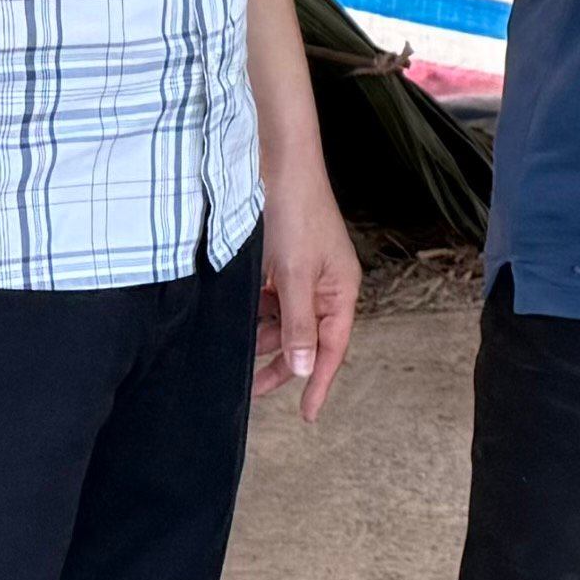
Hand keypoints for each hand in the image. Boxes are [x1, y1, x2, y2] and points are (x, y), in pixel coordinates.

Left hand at [252, 182, 362, 420]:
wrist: (277, 166)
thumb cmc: (295, 213)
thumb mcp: (294, 275)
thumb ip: (299, 323)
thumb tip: (307, 368)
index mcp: (340, 291)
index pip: (333, 348)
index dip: (320, 383)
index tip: (307, 413)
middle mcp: (326, 286)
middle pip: (308, 339)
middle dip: (283, 362)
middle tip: (254, 389)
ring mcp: (304, 275)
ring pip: (286, 321)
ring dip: (265, 336)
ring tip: (238, 346)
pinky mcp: (283, 264)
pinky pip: (272, 301)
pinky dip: (256, 312)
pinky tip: (238, 316)